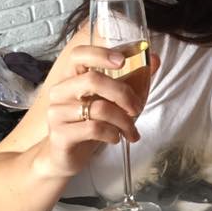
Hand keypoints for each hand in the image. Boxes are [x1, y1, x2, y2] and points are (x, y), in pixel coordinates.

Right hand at [39, 44, 160, 178]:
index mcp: (71, 78)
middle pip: (93, 80)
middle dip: (123, 94)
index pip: (78, 55)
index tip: (122, 61)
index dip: (100, 54)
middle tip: (137, 108)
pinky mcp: (60, 134)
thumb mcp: (112, 100)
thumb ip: (132, 79)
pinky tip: (116, 138)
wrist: (66, 156)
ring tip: (131, 131)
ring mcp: (57, 113)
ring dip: (124, 121)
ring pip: (99, 108)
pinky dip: (113, 134)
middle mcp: (60, 91)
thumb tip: (154, 59)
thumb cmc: (90, 123)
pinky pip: (94, 128)